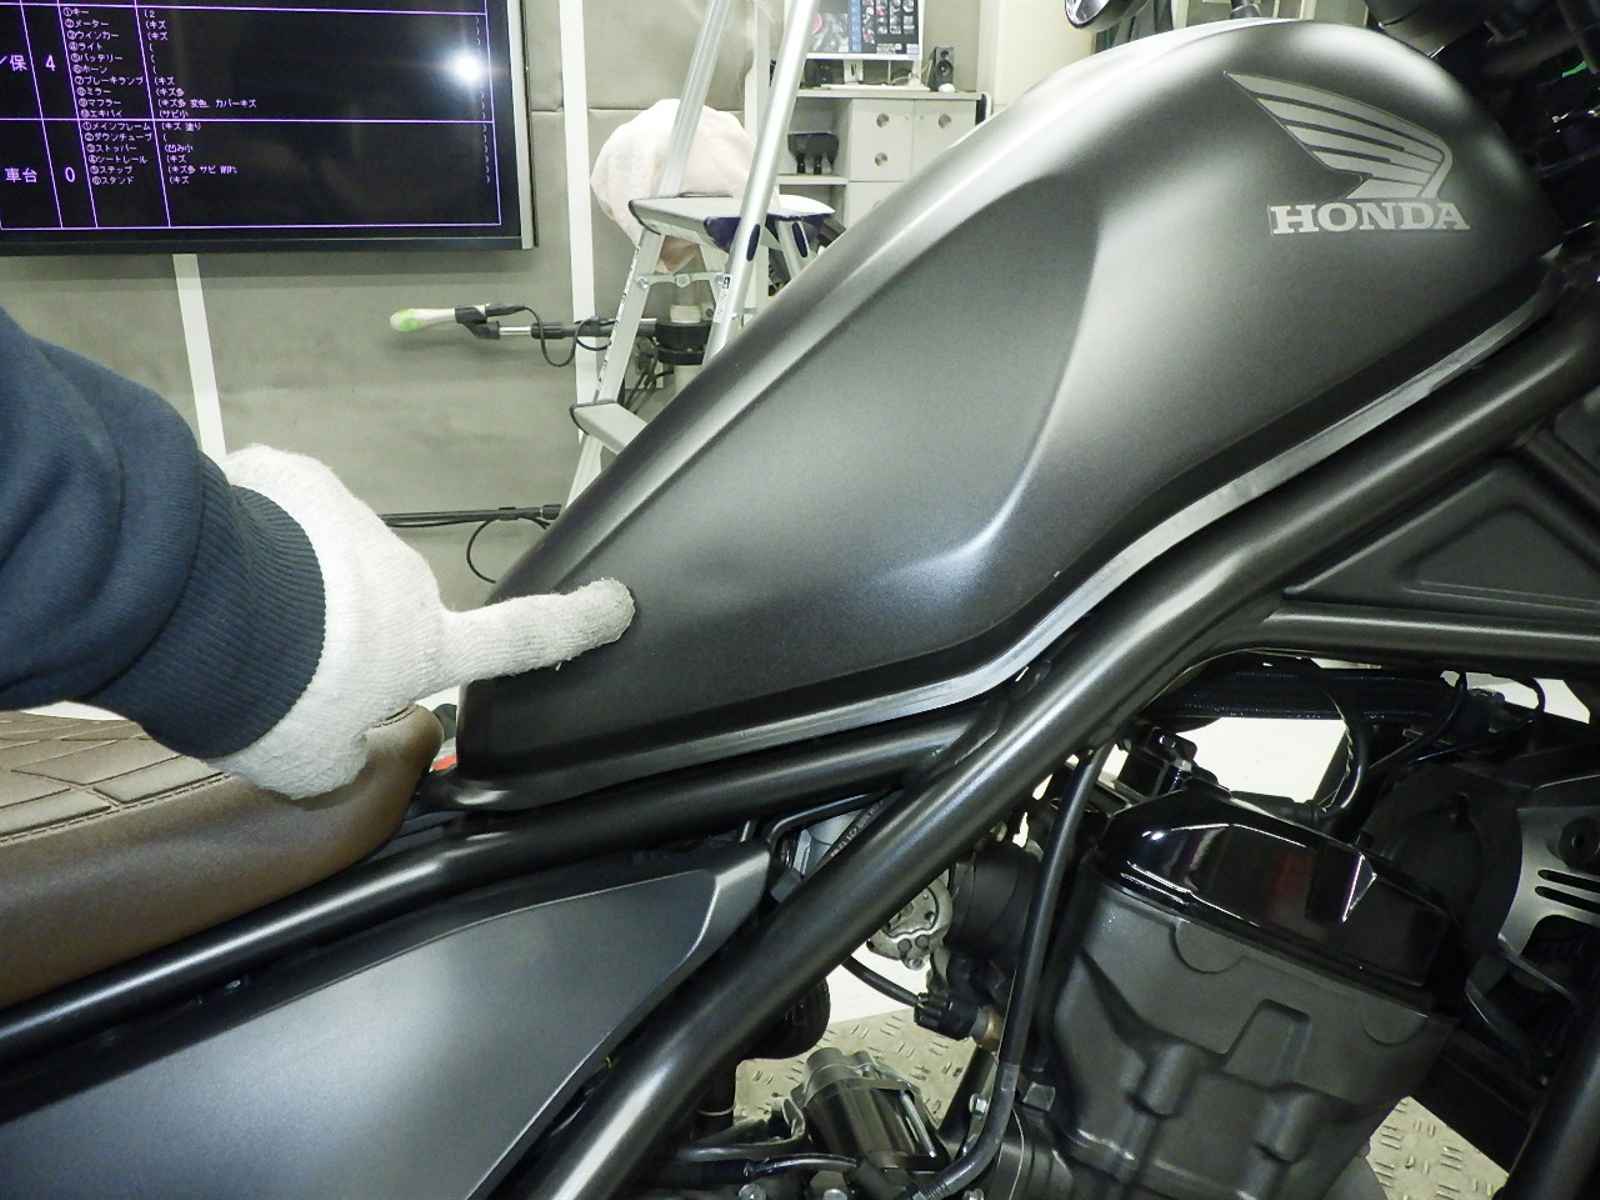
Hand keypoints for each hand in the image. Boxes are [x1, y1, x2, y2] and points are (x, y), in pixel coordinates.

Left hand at [212, 447, 632, 797]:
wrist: (204, 610)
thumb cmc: (274, 698)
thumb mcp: (312, 766)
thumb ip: (346, 756)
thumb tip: (349, 741)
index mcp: (425, 646)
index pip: (520, 640)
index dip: (574, 626)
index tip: (616, 604)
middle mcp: (406, 579)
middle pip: (384, 607)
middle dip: (341, 631)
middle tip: (275, 666)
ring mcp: (356, 523)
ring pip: (327, 562)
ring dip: (290, 588)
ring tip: (231, 622)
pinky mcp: (300, 482)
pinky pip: (282, 514)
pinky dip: (254, 539)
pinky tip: (214, 570)